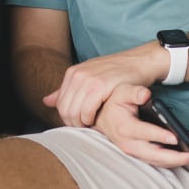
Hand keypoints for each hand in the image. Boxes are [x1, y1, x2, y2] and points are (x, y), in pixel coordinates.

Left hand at [43, 44, 166, 127]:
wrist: (141, 61)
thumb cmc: (118, 71)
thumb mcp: (90, 76)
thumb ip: (68, 89)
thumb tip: (46, 101)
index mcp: (73, 73)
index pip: (60, 104)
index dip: (68, 118)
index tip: (81, 122)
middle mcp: (78, 75)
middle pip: (65, 110)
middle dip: (74, 123)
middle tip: (86, 127)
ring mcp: (89, 79)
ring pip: (74, 112)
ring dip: (82, 123)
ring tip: (92, 124)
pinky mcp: (102, 85)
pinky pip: (87, 110)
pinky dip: (90, 119)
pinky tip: (98, 118)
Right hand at [95, 86, 188, 169]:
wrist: (104, 117)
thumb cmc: (116, 103)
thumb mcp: (123, 92)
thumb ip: (135, 92)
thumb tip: (146, 95)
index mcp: (125, 128)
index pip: (144, 133)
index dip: (160, 136)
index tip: (175, 138)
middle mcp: (129, 144)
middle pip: (154, 155)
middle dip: (175, 157)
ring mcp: (135, 151)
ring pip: (157, 161)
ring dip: (178, 161)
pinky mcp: (140, 154)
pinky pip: (157, 161)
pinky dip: (173, 161)